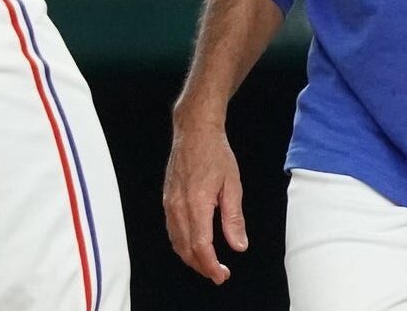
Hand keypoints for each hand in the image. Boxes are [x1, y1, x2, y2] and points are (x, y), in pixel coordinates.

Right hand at [162, 109, 247, 283]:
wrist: (194, 131)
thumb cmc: (214, 153)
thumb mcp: (233, 185)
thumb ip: (234, 218)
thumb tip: (239, 245)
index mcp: (196, 202)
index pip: (201, 245)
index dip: (210, 265)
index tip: (221, 275)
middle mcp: (178, 205)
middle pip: (186, 248)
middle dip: (202, 266)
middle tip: (219, 274)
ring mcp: (170, 203)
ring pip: (176, 242)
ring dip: (191, 258)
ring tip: (208, 264)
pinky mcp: (167, 200)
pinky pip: (172, 230)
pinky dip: (182, 244)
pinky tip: (193, 246)